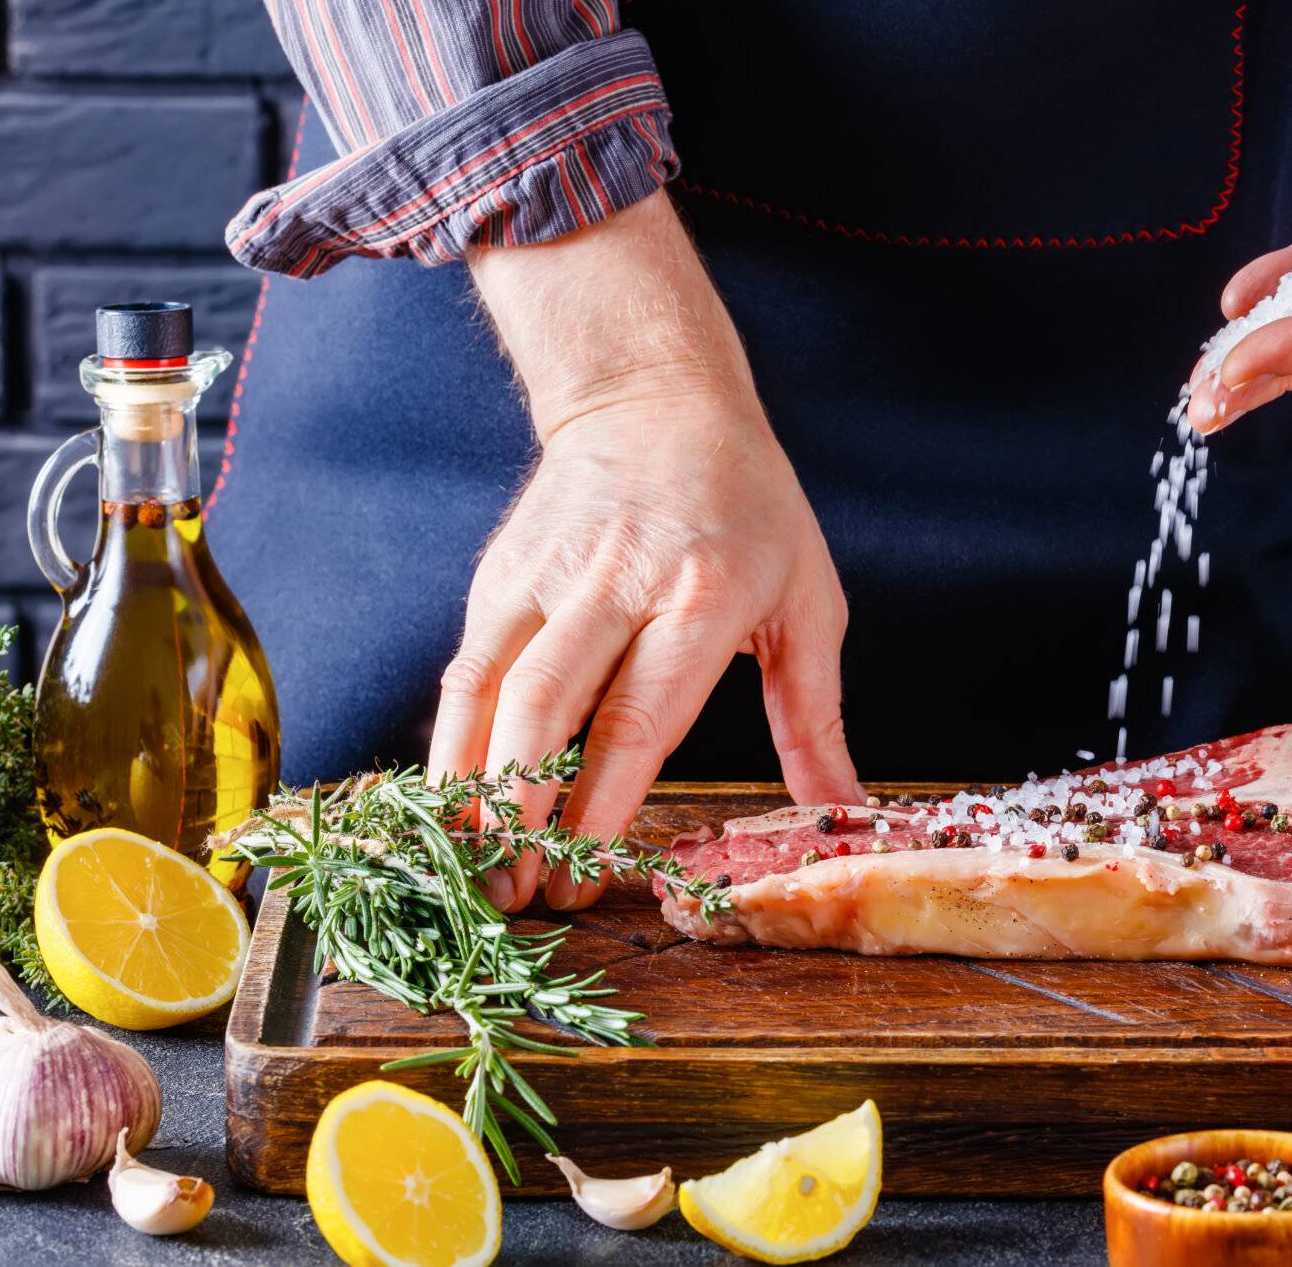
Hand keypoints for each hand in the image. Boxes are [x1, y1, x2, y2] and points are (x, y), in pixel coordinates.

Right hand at [434, 189, 862, 912]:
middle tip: (520, 894)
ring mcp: (547, 572)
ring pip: (489, 691)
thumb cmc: (751, 508)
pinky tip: (450, 801)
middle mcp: (616, 580)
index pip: (641, 712)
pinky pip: (466, 668)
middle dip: (524, 813)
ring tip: (472, 867)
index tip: (586, 870)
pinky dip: (450, 740)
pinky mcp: (499, 573)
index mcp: (704, 593)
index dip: (603, 799)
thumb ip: (815, 716)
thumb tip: (841, 814)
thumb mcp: (809, 600)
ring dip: (473, 787)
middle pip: (550, 709)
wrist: (657, 397)